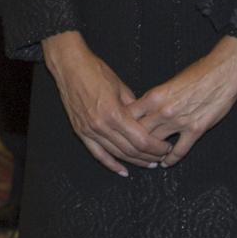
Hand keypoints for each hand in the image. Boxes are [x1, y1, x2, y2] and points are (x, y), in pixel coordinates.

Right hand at [42, 30, 167, 175]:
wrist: (69, 66)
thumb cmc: (95, 71)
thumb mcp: (121, 86)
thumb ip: (134, 107)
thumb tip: (146, 120)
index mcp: (114, 113)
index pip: (141, 140)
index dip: (156, 147)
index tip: (166, 147)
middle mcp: (101, 126)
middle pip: (131, 150)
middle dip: (149, 156)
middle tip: (161, 156)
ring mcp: (90, 130)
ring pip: (117, 154)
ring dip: (135, 161)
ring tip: (148, 163)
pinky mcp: (81, 132)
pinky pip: (98, 154)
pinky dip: (111, 164)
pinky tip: (123, 171)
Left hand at [132, 35, 236, 165]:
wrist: (222, 73)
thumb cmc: (197, 73)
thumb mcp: (168, 82)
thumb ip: (155, 98)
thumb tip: (144, 109)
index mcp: (154, 97)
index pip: (129, 116)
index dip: (122, 126)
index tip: (120, 133)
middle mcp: (163, 111)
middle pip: (139, 133)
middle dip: (133, 143)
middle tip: (131, 149)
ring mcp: (179, 122)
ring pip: (156, 144)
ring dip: (151, 153)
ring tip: (148, 158)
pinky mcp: (195, 130)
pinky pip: (179, 150)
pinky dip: (171, 159)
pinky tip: (166, 163)